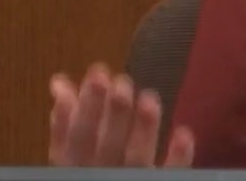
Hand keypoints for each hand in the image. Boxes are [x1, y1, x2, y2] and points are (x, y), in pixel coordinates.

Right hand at [48, 62, 194, 166]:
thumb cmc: (94, 166)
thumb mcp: (71, 154)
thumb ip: (65, 124)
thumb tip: (61, 84)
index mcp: (77, 164)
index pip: (76, 136)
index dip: (84, 107)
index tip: (96, 75)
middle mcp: (102, 171)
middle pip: (107, 145)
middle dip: (113, 113)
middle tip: (122, 82)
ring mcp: (130, 178)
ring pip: (136, 158)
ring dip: (143, 129)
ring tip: (148, 98)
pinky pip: (169, 173)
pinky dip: (177, 156)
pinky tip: (183, 132)